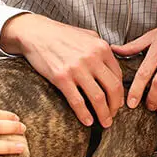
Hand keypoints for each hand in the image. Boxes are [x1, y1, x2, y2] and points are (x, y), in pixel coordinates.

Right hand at [0, 13, 123, 127]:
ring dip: (104, 114)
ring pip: (98, 98)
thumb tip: (113, 64)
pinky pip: (77, 101)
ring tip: (105, 122)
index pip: (118, 75)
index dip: (120, 92)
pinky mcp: (61, 77)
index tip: (118, 102)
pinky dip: (84, 114)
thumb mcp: (88, 35)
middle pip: (113, 88)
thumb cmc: (62, 35)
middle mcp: (92, 58)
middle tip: (114, 115)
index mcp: (101, 47)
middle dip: (116, 106)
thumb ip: (101, 48)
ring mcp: (77, 68)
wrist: (36, 33)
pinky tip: (87, 121)